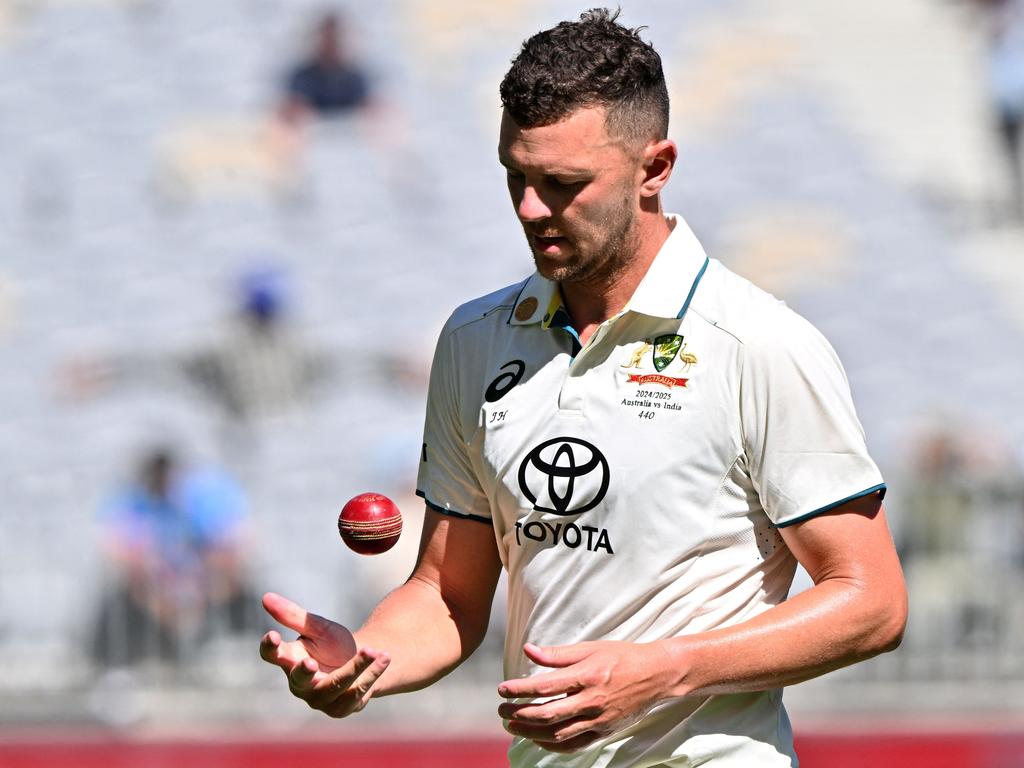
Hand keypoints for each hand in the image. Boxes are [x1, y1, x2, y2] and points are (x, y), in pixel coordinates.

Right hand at [259, 592, 389, 717]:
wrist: (362, 661)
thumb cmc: (332, 643)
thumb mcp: (316, 626)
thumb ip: (293, 615)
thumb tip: (265, 597)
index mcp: (290, 660)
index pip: (273, 656)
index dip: (270, 648)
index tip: (272, 635)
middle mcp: (300, 684)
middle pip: (299, 680)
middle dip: (304, 673)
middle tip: (310, 662)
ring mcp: (320, 699)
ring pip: (335, 685)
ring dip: (355, 667)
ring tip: (372, 650)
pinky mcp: (342, 708)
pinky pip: (356, 693)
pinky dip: (372, 674)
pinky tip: (384, 658)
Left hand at [497, 641, 673, 753]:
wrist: (655, 675)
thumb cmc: (621, 656)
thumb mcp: (590, 648)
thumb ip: (557, 654)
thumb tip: (528, 650)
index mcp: (587, 675)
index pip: (545, 687)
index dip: (520, 689)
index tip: (502, 689)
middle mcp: (592, 700)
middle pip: (548, 714)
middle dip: (519, 714)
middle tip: (501, 710)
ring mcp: (598, 719)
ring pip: (558, 733)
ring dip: (530, 732)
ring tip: (512, 725)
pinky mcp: (604, 731)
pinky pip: (574, 745)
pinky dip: (552, 745)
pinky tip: (537, 739)